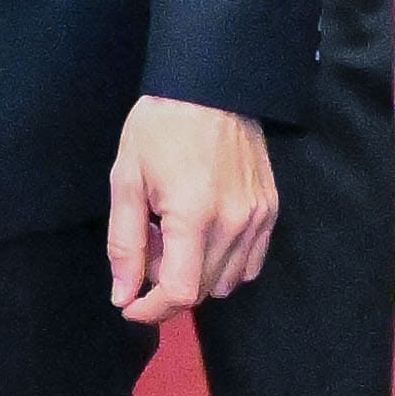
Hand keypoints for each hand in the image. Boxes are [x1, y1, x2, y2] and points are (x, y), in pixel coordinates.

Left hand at [105, 97, 277, 322]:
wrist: (211, 85)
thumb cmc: (160, 127)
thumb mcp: (126, 180)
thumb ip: (125, 244)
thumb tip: (123, 295)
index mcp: (194, 216)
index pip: (179, 293)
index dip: (151, 310)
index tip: (131, 304)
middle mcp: (233, 224)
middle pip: (202, 291)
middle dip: (166, 287)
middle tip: (148, 249)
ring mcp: (258, 219)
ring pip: (227, 282)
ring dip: (196, 276)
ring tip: (175, 238)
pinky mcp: (271, 211)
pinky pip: (250, 264)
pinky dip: (224, 265)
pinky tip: (204, 237)